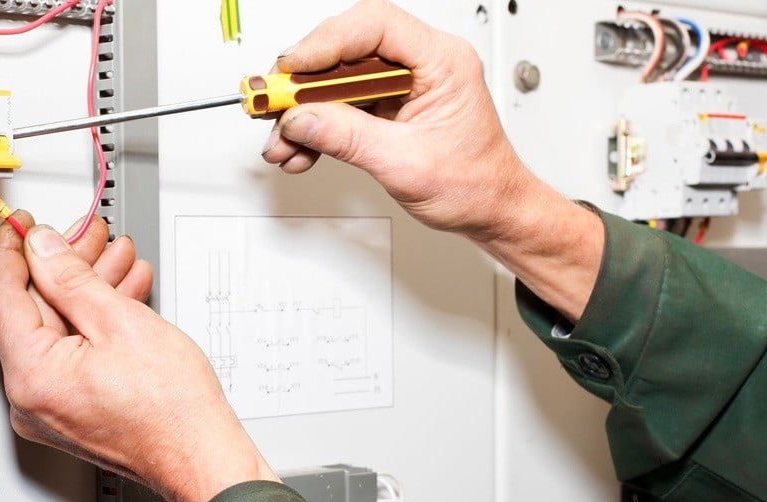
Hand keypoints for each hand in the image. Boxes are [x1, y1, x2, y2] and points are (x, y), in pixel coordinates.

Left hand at [0, 215, 278, 501]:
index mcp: (32, 376)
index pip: (2, 296)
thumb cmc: (173, 412)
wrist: (202, 458)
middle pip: (32, 311)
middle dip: (64, 266)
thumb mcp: (122, 322)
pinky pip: (71, 352)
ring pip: (56, 329)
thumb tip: (43, 248)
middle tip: (88, 235)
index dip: (14, 250)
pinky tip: (120, 293)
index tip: (24, 225)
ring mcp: (49, 407)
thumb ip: (72, 278)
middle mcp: (30, 398)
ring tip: (117, 259)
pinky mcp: (70, 410)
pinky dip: (94, 321)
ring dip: (86, 289)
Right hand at [263, 0, 602, 320]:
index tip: (293, 68)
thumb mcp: (404, 163)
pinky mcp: (387, 105)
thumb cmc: (475, 184)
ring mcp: (402, 84)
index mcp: (442, 61)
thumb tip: (301, 119)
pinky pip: (341, 104)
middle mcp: (422, 64)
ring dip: (304, 111)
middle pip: (348, 49)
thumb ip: (347, 138)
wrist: (490, 211)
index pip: (376, 26)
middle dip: (305, 81)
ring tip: (284, 141)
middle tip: (276, 104)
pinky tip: (301, 148)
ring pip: (338, 80)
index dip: (327, 42)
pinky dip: (316, 127)